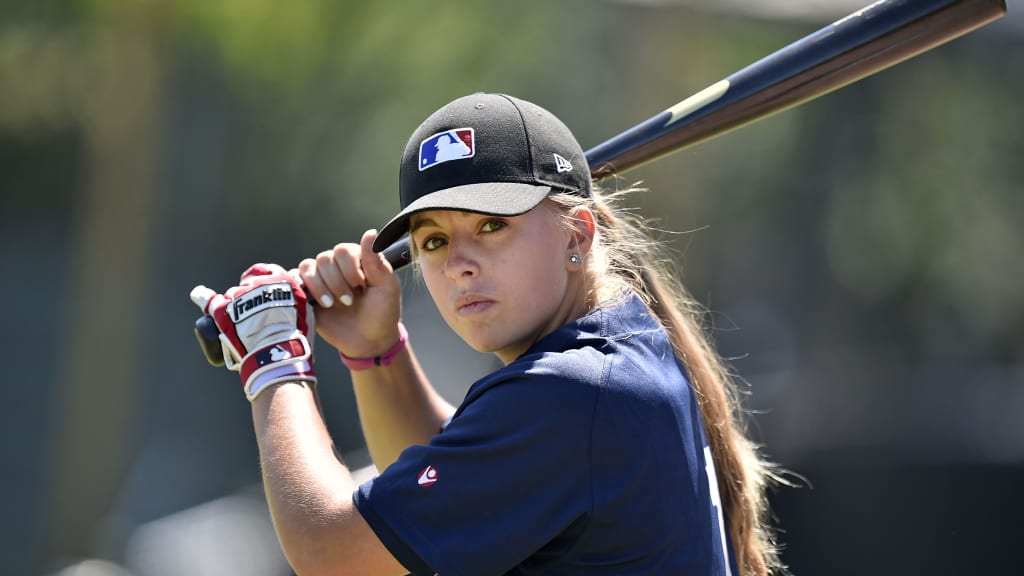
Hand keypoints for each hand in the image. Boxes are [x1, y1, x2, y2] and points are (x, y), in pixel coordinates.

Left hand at [190, 263, 315, 399]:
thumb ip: (298, 298)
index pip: (269, 271)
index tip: (269, 294)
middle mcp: (257, 283)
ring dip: (237, 304)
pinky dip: (202, 296)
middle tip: (261, 317)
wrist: (278, 351)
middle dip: (254, 296)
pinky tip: (199, 293)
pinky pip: (208, 299)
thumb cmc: (295, 335)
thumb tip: (293, 297)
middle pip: (251, 285)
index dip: (268, 282)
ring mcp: (238, 296)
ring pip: (234, 294)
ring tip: (244, 324)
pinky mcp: (222, 310)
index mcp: (280, 279)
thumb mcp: (306, 310)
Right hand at [297, 229, 402, 358]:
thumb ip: (376, 261)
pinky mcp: (307, 294)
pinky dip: (302, 288)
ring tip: (333, 305)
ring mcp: (321, 279)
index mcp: (357, 260)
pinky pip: (295, 280)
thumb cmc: (382, 313)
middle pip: (324, 258)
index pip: (343, 250)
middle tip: (350, 301)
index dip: (349, 268)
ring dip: (321, 287)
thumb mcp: (386, 287)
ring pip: (308, 268)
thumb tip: (370, 232)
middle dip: (337, 282)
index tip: (362, 286)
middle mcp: (337, 266)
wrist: (369, 342)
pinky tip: (316, 302)